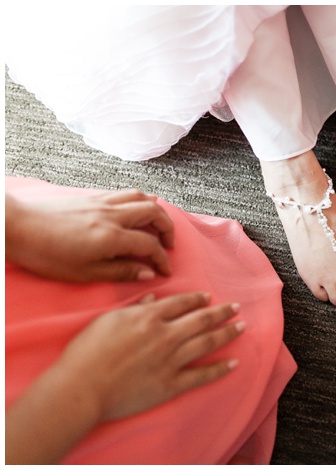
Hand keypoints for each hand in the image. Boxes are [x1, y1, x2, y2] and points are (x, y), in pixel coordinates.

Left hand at [6, 189, 174, 281]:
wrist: (18, 228)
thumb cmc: (46, 254)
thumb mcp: (85, 273)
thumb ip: (119, 271)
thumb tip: (145, 274)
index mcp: (112, 237)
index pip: (150, 245)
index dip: (162, 259)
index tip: (165, 269)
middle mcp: (112, 216)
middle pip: (154, 214)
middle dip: (168, 229)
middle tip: (168, 244)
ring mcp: (103, 203)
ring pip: (142, 198)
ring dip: (156, 210)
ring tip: (157, 225)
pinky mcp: (92, 198)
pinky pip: (124, 193)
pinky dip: (138, 199)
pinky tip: (136, 209)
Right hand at [57, 292, 245, 421]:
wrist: (82, 387)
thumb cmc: (87, 352)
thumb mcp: (108, 320)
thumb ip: (135, 308)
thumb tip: (153, 297)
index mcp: (150, 317)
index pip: (181, 303)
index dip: (198, 299)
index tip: (209, 297)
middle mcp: (166, 335)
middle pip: (201, 319)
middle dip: (221, 312)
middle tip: (237, 307)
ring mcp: (171, 360)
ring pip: (207, 342)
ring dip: (227, 333)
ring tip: (242, 326)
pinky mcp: (171, 384)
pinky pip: (201, 375)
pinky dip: (219, 368)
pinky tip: (234, 363)